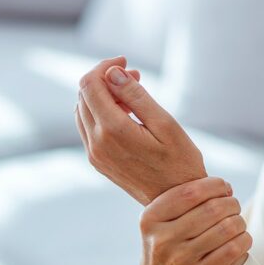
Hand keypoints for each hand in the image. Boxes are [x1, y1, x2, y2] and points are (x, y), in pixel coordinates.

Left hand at [74, 56, 206, 205]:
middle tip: (134, 76)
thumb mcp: (165, 123)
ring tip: (131, 95)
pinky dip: (101, 112)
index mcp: (113, 130)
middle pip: (83, 95)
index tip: (126, 62)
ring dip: (102, 95)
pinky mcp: (97, 161)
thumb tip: (112, 73)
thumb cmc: (180, 162)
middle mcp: (97, 143)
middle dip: (105, 78)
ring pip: (83, 110)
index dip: (104, 66)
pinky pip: (88, 127)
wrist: (176, 202)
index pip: (90, 84)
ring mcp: (94, 154)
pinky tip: (124, 114)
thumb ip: (136, 95)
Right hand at [139, 177, 251, 264]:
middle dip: (231, 204)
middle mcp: (161, 239)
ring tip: (239, 224)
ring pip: (225, 229)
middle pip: (212, 208)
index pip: (191, 191)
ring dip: (240, 222)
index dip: (215, 185)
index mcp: (150, 219)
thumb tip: (220, 184)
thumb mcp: (159, 226)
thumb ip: (179, 203)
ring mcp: (178, 261)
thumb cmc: (168, 250)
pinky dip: (243, 242)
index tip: (225, 188)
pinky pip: (230, 252)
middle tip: (234, 206)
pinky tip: (243, 240)